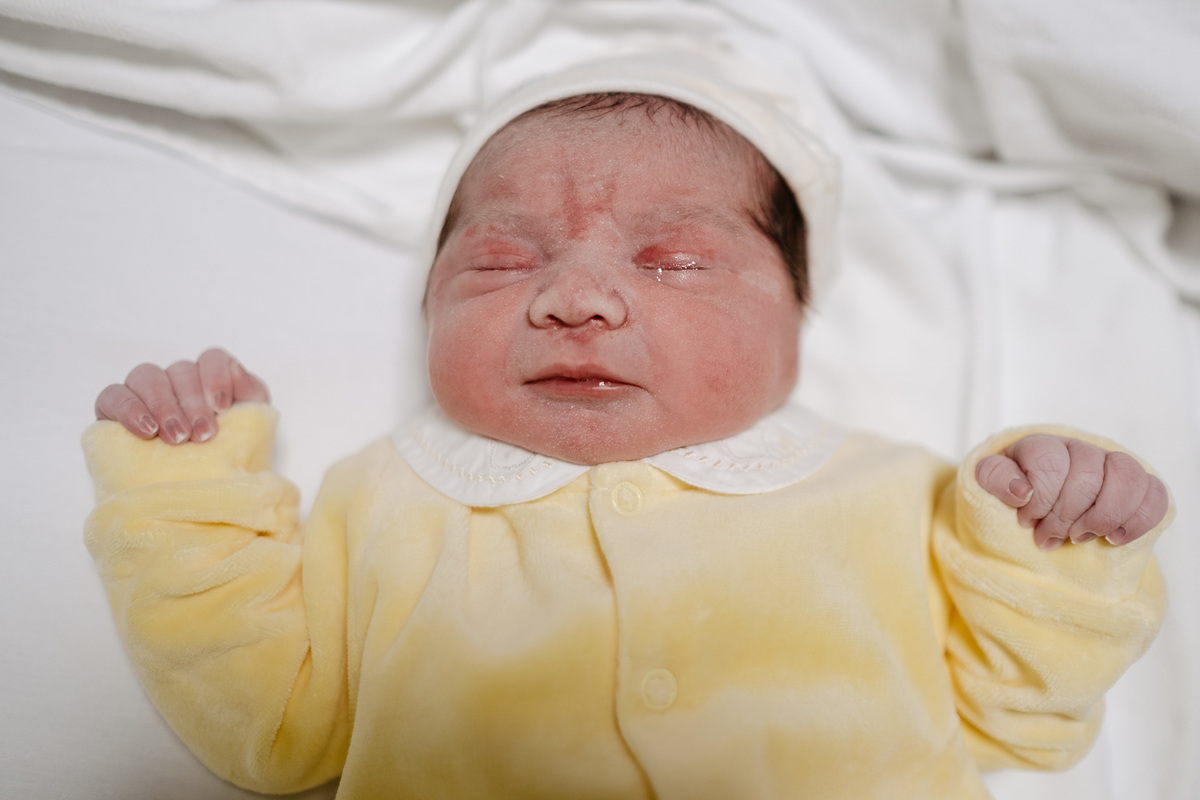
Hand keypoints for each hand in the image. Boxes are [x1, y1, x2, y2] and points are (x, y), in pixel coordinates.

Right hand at [95, 348, 268, 444]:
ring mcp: (145, 393)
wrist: (203, 497)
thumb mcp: (252, 428)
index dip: (217, 376)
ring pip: (147, 376)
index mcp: (210, 380)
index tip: (222, 406)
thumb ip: (251, 395)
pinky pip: (113, 395)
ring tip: (174, 437)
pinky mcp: (115, 410)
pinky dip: (128, 408)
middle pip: (180, 371)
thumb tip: (236, 368)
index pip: (212, 359)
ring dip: (163, 405)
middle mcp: (177, 381)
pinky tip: (145, 430)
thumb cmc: (230, 457)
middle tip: (201, 435)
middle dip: (193, 403)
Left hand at [976, 434, 1168, 550]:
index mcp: (1043, 446)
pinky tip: (1114, 538)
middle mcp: (1080, 449)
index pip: (1050, 461)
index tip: (1025, 520)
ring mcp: (1111, 465)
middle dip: (1065, 515)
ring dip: (1103, 515)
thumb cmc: (1012, 498)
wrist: (1035, 512)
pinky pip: (1155, 493)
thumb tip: (1021, 489)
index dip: (1039, 499)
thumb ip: (994, 478)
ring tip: (1081, 536)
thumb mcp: (988, 485)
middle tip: (1049, 536)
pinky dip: (1137, 519)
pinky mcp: (1137, 486)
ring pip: (1127, 476)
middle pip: (1087, 474)